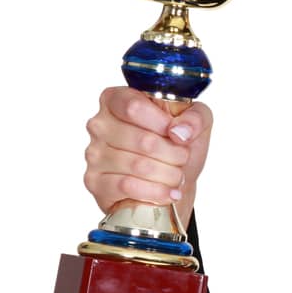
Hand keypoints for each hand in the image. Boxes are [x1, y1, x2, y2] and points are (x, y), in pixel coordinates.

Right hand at [83, 86, 212, 222]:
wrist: (173, 183)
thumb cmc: (178, 148)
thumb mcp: (197, 123)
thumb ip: (196, 116)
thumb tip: (180, 131)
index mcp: (117, 99)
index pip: (134, 107)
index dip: (163, 123)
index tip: (176, 134)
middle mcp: (100, 124)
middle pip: (143, 141)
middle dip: (174, 154)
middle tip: (182, 159)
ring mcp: (94, 153)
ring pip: (138, 166)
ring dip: (168, 175)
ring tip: (176, 176)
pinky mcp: (95, 181)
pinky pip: (127, 186)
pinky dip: (156, 192)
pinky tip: (168, 193)